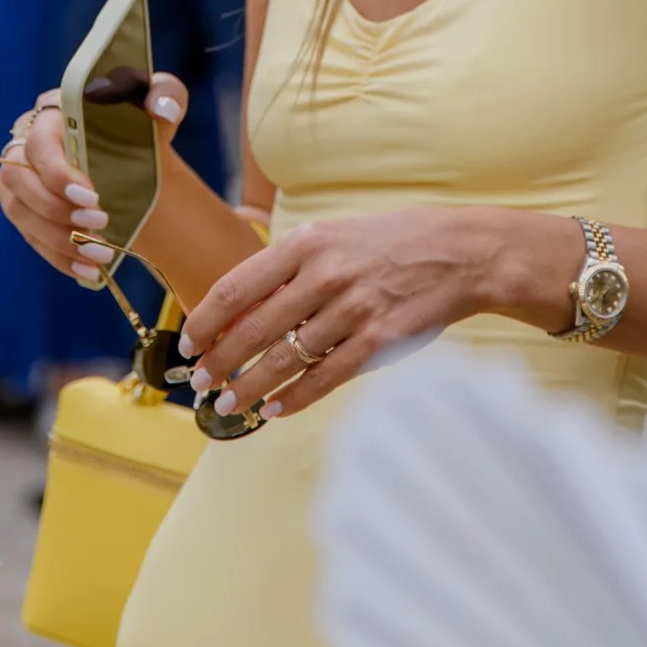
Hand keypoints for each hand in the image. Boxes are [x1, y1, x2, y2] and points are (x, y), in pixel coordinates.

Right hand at [0, 74, 187, 281]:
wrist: (134, 159)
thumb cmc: (140, 125)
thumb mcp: (161, 102)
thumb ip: (167, 95)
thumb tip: (160, 108)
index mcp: (52, 111)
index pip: (39, 143)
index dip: (58, 174)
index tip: (93, 198)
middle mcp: (25, 143)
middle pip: (18, 180)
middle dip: (56, 210)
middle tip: (99, 225)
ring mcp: (21, 180)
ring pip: (21, 213)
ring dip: (58, 240)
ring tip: (99, 256)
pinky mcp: (26, 211)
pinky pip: (32, 239)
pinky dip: (59, 259)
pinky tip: (89, 271)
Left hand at [178, 207, 554, 421]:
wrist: (458, 253)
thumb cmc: (388, 243)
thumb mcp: (333, 236)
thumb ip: (289, 268)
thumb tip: (240, 308)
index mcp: (306, 243)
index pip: (237, 286)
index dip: (206, 319)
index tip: (188, 341)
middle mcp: (325, 274)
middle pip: (254, 328)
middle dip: (220, 360)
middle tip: (198, 382)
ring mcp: (352, 309)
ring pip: (286, 359)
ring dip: (251, 386)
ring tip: (228, 403)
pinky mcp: (378, 340)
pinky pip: (326, 377)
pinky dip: (295, 398)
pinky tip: (275, 409)